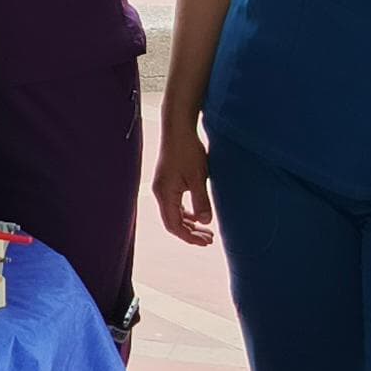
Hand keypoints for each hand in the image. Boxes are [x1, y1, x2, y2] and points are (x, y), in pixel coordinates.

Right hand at [151, 109, 219, 247]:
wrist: (178, 129)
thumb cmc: (187, 151)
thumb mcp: (198, 178)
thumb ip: (201, 201)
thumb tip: (206, 222)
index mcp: (165, 194)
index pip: (174, 226)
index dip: (189, 237)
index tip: (205, 242)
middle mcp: (160, 193)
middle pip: (173, 222)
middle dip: (191, 233)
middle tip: (210, 239)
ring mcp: (163, 187)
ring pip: (174, 214)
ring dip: (190, 223)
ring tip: (206, 230)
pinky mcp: (168, 182)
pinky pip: (175, 204)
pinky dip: (187, 213)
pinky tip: (199, 214)